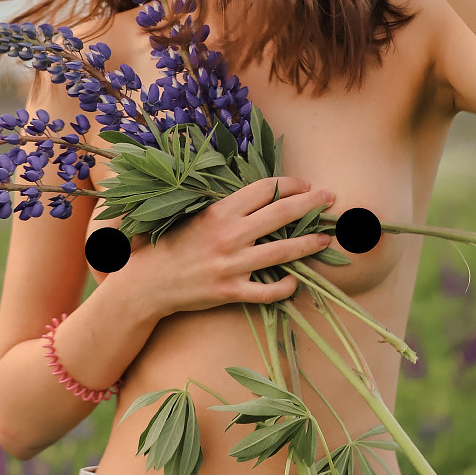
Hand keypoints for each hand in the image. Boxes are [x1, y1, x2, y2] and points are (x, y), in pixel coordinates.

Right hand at [126, 177, 334, 316]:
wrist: (145, 284)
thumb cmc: (165, 243)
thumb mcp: (190, 213)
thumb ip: (221, 204)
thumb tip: (253, 191)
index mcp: (219, 211)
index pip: (264, 189)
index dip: (290, 183)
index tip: (306, 183)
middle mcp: (229, 235)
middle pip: (282, 214)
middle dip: (311, 204)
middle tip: (330, 198)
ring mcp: (232, 265)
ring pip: (283, 252)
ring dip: (309, 244)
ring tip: (326, 238)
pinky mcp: (230, 291)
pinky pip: (267, 291)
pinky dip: (285, 286)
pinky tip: (295, 281)